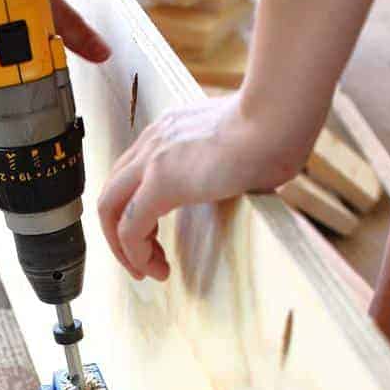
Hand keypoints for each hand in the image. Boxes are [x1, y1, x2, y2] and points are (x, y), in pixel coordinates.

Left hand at [97, 92, 307, 281]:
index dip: (134, 209)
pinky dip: (135, 254)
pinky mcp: (160, 183)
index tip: (154, 236)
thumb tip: (249, 181)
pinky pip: (129, 228)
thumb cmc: (276, 130)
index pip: (132, 173)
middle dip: (118, 232)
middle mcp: (153, 141)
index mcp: (169, 130)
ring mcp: (152, 160)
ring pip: (110, 210)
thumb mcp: (239, 145)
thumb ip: (228, 162)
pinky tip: (155, 268)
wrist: (279, 118)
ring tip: (149, 271)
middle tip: (141, 259)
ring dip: (123, 248)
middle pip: (112, 192)